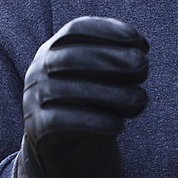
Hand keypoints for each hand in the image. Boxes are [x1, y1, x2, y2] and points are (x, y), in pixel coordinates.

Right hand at [14, 16, 148, 177]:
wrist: (64, 147)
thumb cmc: (90, 101)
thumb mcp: (102, 76)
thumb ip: (118, 59)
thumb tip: (141, 47)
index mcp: (54, 49)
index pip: (75, 29)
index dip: (106, 30)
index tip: (137, 39)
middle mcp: (38, 69)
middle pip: (72, 57)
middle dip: (112, 59)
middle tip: (144, 67)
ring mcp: (33, 98)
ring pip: (68, 91)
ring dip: (111, 94)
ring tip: (140, 99)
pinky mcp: (37, 128)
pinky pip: (63, 122)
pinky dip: (94, 122)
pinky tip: (119, 125)